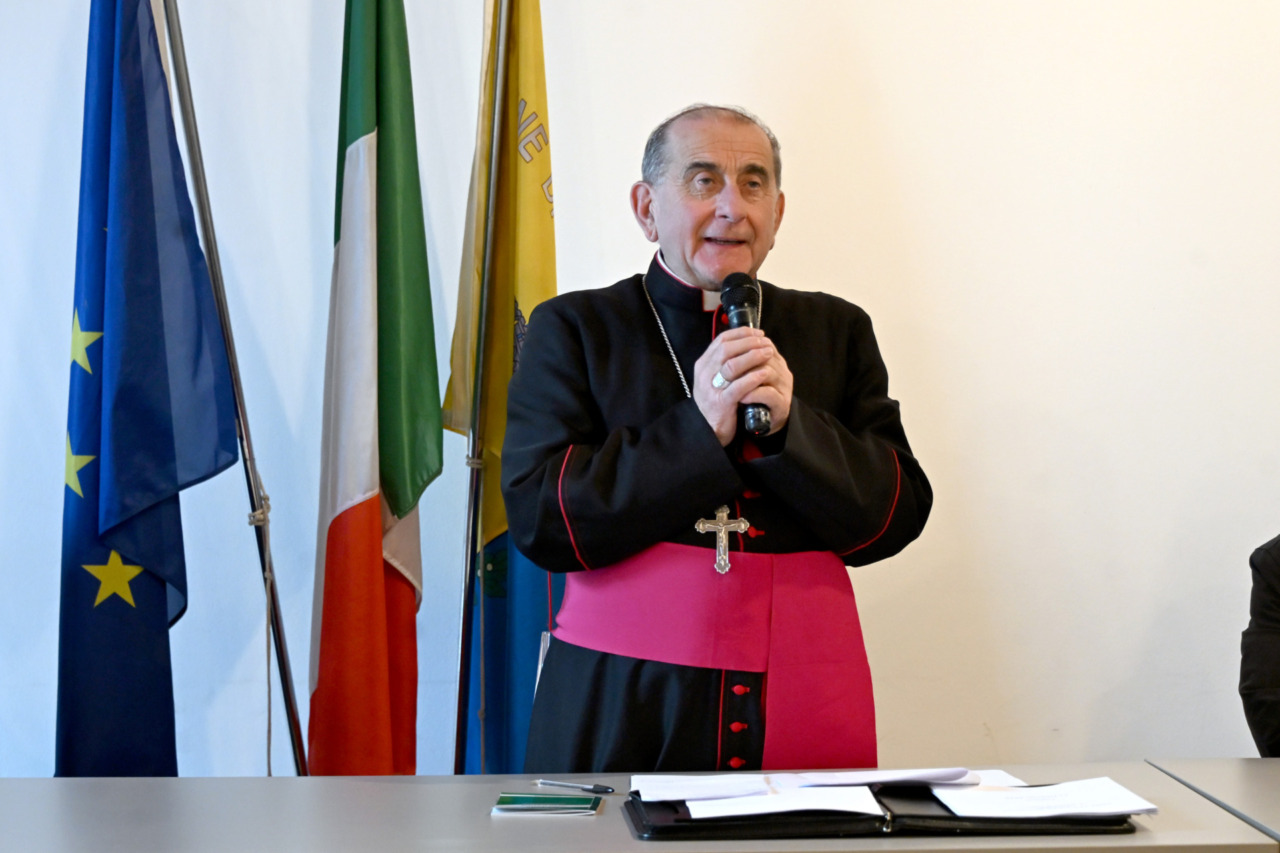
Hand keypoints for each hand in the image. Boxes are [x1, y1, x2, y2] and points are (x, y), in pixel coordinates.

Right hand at [693, 327, 792, 445]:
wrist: (708, 429)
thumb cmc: (715, 402)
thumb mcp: (713, 378)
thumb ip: (723, 362)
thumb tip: (745, 343)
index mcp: (703, 364)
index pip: (721, 340)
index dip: (742, 334)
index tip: (758, 333)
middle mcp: (705, 374)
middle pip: (727, 349)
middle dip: (750, 342)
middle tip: (766, 342)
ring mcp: (712, 388)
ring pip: (732, 365)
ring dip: (753, 356)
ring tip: (769, 353)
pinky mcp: (721, 402)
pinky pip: (738, 387)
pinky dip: (753, 378)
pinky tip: (764, 373)